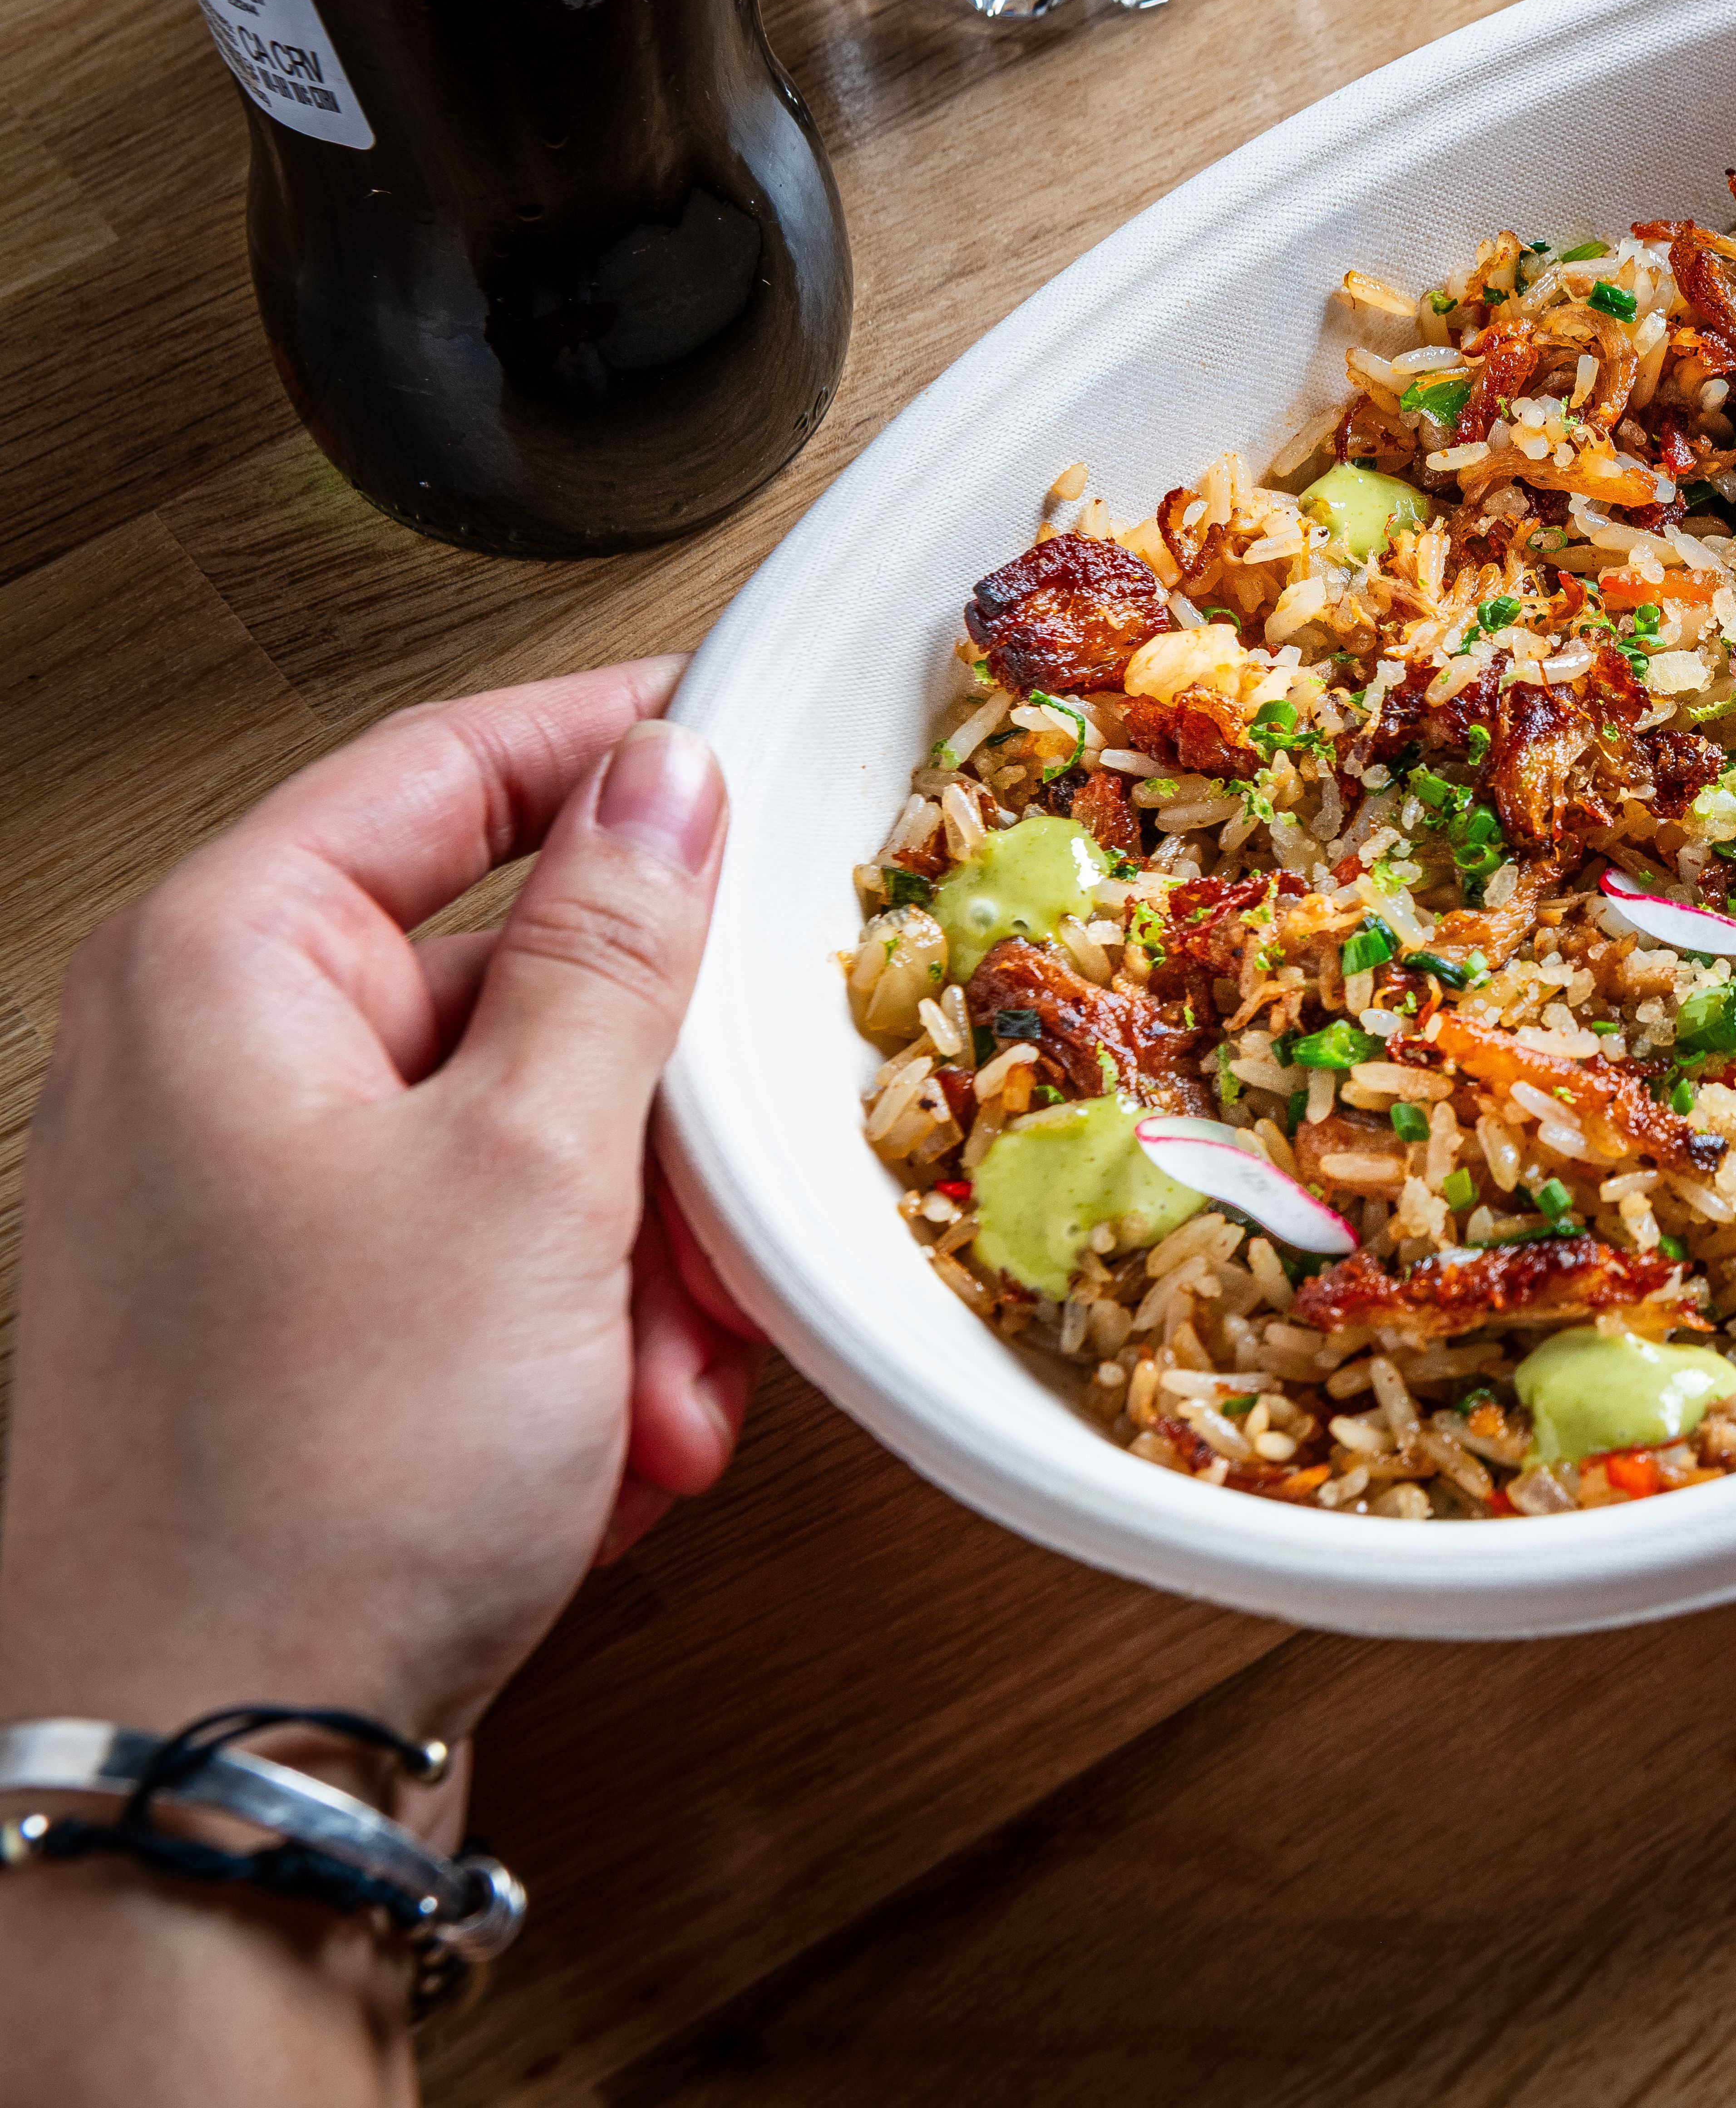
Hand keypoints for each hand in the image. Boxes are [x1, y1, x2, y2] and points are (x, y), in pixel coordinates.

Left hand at [0, 662, 754, 2090]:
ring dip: (647, 1257)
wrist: (228, 1762)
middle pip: (516, 983)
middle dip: (662, 1120)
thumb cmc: (327, 1467)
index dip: (612, 743)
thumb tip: (665, 780)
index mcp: (227, 969)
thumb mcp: (531, 1168)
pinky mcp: (312, 1327)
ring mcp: (259, 1204)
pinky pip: (502, 1265)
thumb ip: (613, 952)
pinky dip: (589, 1341)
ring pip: (536, 1142)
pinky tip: (619, 1440)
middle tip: (741, 1200)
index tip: (752, 737)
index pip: (445, 767)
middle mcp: (218, 1066)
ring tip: (667, 1376)